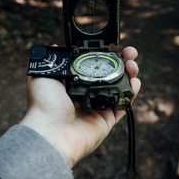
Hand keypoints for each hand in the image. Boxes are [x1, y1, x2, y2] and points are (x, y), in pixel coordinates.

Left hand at [20, 46, 140, 167]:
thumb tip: (54, 47)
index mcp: (72, 83)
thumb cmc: (44, 105)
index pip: (92, 65)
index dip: (103, 55)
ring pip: (119, 88)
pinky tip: (136, 82)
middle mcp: (86, 93)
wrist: (50, 132)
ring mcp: (97, 106)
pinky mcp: (107, 120)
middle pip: (109, 74)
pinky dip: (132, 94)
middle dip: (121, 62)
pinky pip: (123, 105)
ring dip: (129, 74)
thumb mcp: (42, 75)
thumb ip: (51, 60)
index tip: (112, 46)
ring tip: (133, 65)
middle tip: (129, 53)